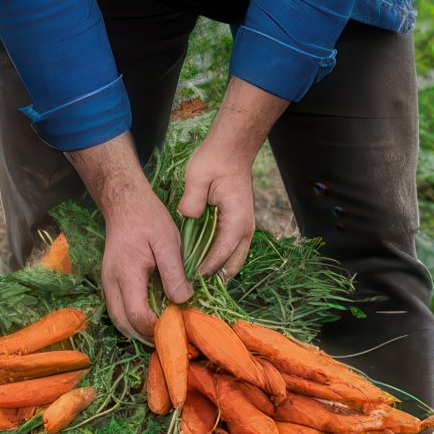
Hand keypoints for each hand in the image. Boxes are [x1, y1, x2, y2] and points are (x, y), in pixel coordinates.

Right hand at [66, 135, 192, 337]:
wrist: (124, 203)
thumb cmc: (148, 218)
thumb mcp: (168, 241)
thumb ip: (174, 273)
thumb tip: (183, 301)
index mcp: (127, 274)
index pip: (138, 316)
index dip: (157, 328)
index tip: (178, 327)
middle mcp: (111, 283)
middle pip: (124, 325)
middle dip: (146, 335)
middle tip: (171, 336)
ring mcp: (108, 283)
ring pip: (118, 319)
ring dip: (138, 329)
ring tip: (163, 330)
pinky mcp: (110, 281)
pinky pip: (118, 309)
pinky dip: (133, 319)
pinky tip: (153, 315)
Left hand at [178, 135, 258, 279]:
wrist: (232, 149)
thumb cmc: (215, 161)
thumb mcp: (198, 176)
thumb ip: (192, 201)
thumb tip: (188, 218)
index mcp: (238, 220)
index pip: (222, 254)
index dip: (205, 268)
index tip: (188, 278)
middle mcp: (245, 229)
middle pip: (231, 266)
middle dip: (212, 277)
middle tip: (189, 283)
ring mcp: (244, 228)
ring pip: (232, 261)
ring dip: (215, 270)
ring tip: (192, 278)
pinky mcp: (237, 226)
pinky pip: (229, 251)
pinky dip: (216, 260)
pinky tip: (198, 262)